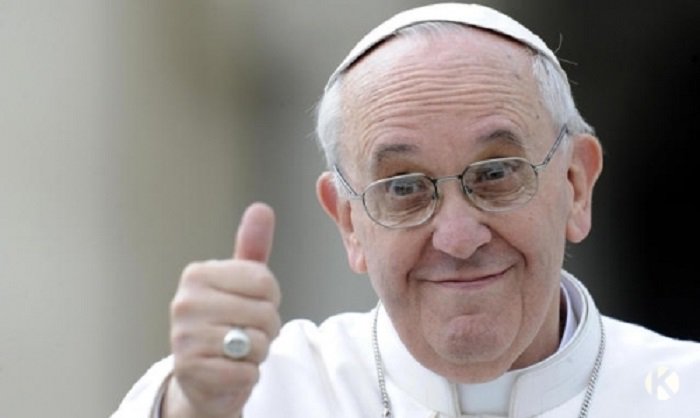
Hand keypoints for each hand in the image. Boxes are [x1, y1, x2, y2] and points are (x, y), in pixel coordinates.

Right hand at [163, 203, 280, 417]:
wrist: (203, 376)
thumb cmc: (226, 322)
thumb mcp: (239, 282)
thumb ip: (252, 246)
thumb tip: (262, 208)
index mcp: (197, 274)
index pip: (265, 282)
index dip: (271, 299)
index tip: (252, 305)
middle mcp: (185, 302)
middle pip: (265, 313)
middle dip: (267, 328)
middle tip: (246, 332)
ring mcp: (184, 338)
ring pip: (257, 343)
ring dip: (258, 352)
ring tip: (237, 351)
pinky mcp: (191, 371)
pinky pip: (246, 372)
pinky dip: (247, 375)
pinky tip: (229, 369)